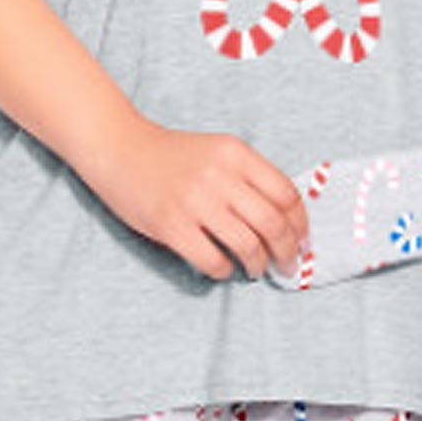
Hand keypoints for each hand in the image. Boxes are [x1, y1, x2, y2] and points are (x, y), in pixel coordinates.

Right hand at [84, 114, 309, 281]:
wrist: (120, 149)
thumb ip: (247, 177)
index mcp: (236, 153)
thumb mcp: (216, 152)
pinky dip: (224, 271)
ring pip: (247, 245)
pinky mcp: (172, 226)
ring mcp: (195, 202)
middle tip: (286, 266)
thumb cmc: (170, 157)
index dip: (300, 224)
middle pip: (273, 223)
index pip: (285, 193)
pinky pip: (212, 260)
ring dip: (257, 264)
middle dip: (286, 252)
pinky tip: (223, 268)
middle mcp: (220, 176)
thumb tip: (280, 220)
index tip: (301, 241)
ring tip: (255, 269)